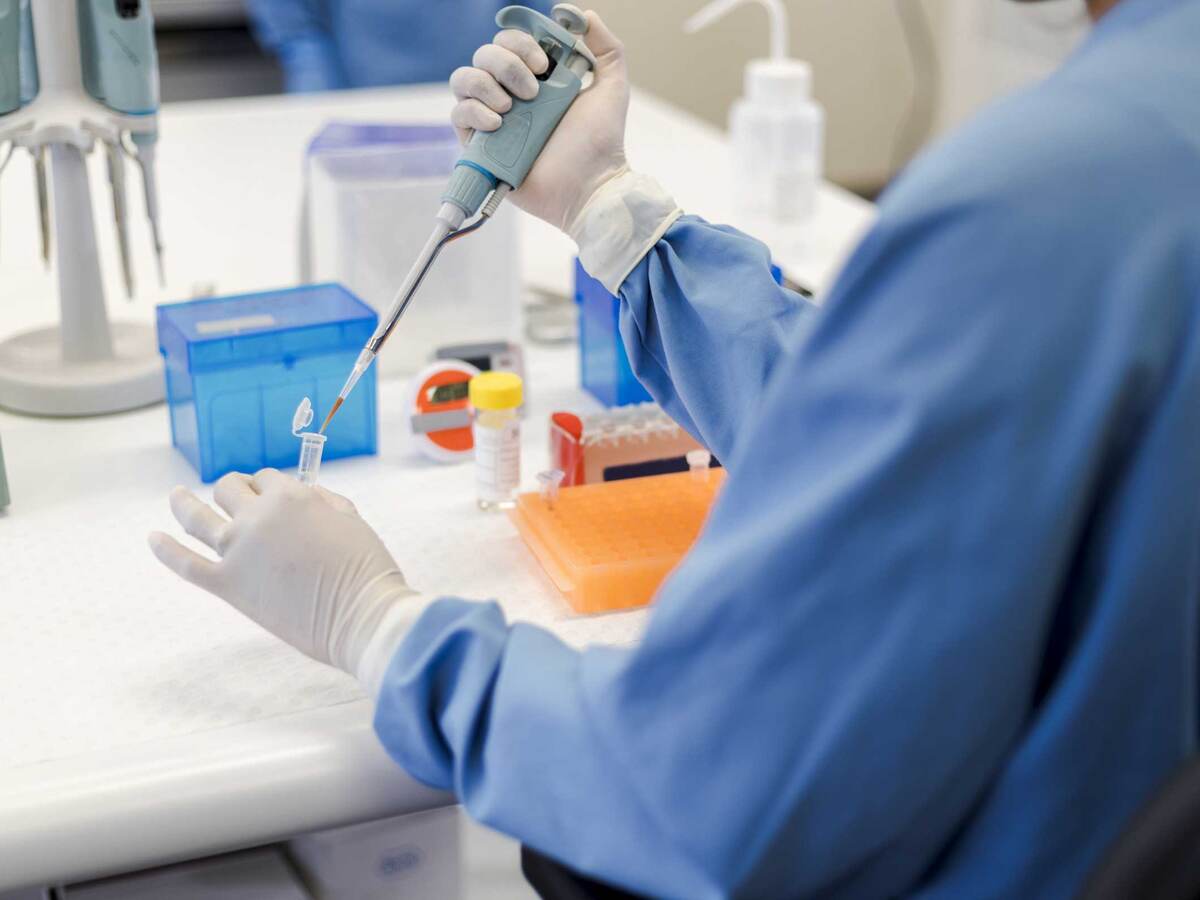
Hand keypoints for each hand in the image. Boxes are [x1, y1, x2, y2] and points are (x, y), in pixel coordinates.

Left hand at [148, 470, 416, 676]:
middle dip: (232, 490)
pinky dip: (165, 550)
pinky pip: (186, 563)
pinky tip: (152, 538)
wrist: (361, 615)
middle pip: (228, 489)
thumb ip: (324, 500)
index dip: (266, 485)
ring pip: (197, 517)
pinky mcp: (228, 584)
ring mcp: (238, 550)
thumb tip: (306, 493)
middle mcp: (258, 516)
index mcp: (291, 496)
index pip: (266, 477)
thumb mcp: (350, 519)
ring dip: (182, 503)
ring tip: (176, 496)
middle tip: (234, 499)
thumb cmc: (366, 568)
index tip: (269, 496)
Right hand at [450, 10, 630, 232]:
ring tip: (512, 107)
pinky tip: (499, 123)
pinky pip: (458, 113)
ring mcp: (493, 118)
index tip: (544, 64)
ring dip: (485, 84)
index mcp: (536, 76)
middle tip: (533, 91)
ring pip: (463, 79)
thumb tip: (580, 14)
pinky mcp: (480, 146)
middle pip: (484, 55)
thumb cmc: (601, 141)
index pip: (509, 40)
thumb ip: (605, 45)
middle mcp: (510, 93)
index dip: (520, 42)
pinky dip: (475, 112)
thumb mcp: (612, 85)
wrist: (590, 184)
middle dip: (506, 64)